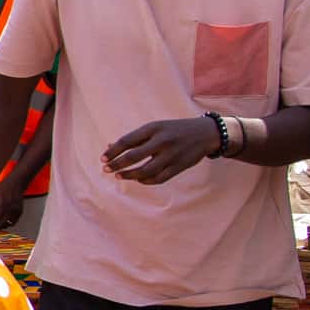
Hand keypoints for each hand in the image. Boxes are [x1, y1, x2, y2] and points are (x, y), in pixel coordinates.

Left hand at [0, 174, 25, 231]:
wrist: (17, 182)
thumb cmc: (4, 186)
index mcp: (2, 203)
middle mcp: (10, 208)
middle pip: (1, 224)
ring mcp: (16, 210)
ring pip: (8, 225)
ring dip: (1, 225)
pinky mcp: (20, 211)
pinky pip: (14, 222)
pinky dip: (8, 223)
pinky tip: (3, 219)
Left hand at [104, 117, 218, 184]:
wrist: (206, 133)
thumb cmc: (174, 130)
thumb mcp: (156, 128)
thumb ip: (135, 138)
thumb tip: (110, 147)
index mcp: (154, 128)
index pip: (127, 141)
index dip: (113, 151)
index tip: (103, 158)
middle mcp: (162, 141)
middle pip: (133, 157)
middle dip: (117, 165)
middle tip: (106, 169)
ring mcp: (172, 155)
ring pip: (145, 171)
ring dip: (129, 175)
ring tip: (119, 176)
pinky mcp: (180, 166)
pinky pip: (158, 179)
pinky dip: (145, 181)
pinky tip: (137, 180)